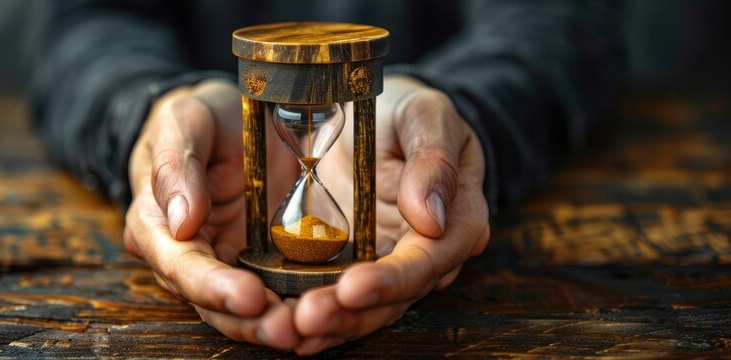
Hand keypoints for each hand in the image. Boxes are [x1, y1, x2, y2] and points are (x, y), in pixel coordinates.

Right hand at [123, 79, 299, 348]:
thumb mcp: (184, 120)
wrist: (232, 118)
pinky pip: (274, 291)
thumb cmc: (201, 118)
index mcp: (157, 223)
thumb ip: (175, 163)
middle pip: (209, 300)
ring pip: (241, 309)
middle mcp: (187, 253)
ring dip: (271, 324)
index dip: (212, 285)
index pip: (178, 264)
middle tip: (288, 328)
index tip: (250, 296)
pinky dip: (294, 306)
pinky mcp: (259, 262)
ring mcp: (224, 261)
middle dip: (247, 319)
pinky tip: (322, 315)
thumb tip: (181, 222)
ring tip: (308, 330)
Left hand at [293, 75, 489, 353]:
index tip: (353, 287)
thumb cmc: (407, 112)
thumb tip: (433, 219)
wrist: (377, 115)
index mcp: (457, 219)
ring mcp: (388, 262)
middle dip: (352, 314)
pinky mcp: (353, 263)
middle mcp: (427, 253)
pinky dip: (313, 313)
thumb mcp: (424, 114)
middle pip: (396, 298)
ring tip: (289, 329)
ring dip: (330, 322)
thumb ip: (434, 159)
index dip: (392, 279)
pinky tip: (285, 327)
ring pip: (366, 307)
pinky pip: (337, 296)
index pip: (429, 260)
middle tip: (307, 318)